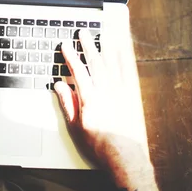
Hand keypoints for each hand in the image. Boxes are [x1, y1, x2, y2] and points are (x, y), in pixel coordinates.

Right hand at [55, 27, 151, 182]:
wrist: (125, 157)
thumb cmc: (100, 145)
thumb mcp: (76, 127)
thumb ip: (68, 103)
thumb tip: (59, 86)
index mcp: (90, 98)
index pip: (78, 71)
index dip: (70, 56)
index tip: (65, 45)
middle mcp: (106, 90)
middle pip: (95, 62)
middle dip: (88, 45)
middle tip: (83, 33)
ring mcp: (120, 91)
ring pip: (112, 63)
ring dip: (106, 47)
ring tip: (103, 34)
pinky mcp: (131, 95)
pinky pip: (127, 72)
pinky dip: (123, 59)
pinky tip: (121, 51)